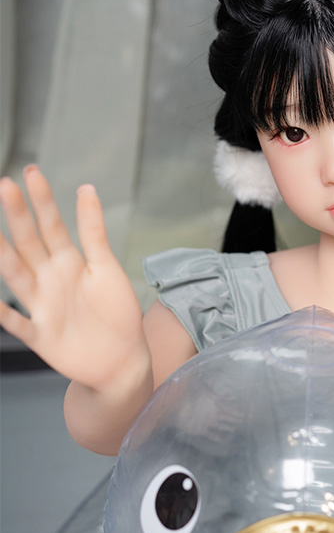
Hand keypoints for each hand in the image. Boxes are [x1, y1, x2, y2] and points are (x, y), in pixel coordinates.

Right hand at [0, 166, 149, 390]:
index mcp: (69, 263)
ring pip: (16, 276)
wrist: (122, 360)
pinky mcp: (42, 336)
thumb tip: (86, 188)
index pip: (51, 225)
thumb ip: (94, 233)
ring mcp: (43, 307)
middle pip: (29, 243)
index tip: (30, 172)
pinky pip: (18, 324)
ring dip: (2, 254)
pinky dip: (4, 314)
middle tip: (4, 185)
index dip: (41, 200)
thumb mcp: (108, 269)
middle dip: (17, 215)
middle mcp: (50, 281)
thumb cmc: (117, 314)